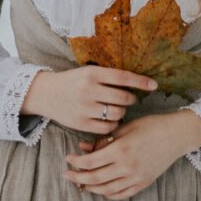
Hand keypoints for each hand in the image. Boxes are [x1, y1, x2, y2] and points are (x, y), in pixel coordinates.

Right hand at [21, 66, 157, 135]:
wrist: (46, 93)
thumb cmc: (73, 81)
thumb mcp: (88, 72)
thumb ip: (108, 77)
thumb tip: (135, 83)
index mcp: (92, 73)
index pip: (123, 77)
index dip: (140, 81)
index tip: (154, 85)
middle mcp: (88, 89)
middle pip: (122, 97)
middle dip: (130, 99)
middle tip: (129, 99)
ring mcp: (85, 108)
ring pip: (117, 113)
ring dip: (122, 112)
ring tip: (118, 108)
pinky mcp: (81, 123)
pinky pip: (107, 127)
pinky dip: (113, 124)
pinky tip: (109, 119)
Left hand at [64, 111, 200, 199]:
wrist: (176, 135)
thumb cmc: (151, 126)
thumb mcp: (125, 128)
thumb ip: (104, 140)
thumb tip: (83, 148)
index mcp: (120, 150)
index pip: (90, 162)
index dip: (76, 162)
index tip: (68, 158)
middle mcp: (127, 167)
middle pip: (94, 179)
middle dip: (78, 178)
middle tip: (67, 175)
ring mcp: (135, 178)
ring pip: (106, 190)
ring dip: (90, 188)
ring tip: (81, 182)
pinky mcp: (143, 184)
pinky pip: (121, 194)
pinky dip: (107, 193)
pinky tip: (101, 188)